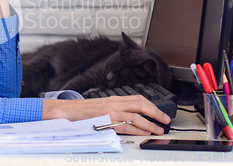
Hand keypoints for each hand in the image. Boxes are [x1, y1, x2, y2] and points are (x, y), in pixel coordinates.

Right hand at [42, 95, 170, 135]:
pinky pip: (125, 126)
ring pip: (136, 116)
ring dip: (150, 123)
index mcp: (114, 99)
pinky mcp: (106, 121)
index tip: (162, 113)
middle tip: (166, 120)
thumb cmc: (83, 111)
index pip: (139, 99)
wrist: (66, 111)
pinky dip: (137, 130)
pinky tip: (144, 133)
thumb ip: (116, 110)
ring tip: (159, 130)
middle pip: (141, 104)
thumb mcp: (102, 107)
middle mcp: (114, 103)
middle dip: (156, 112)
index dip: (153, 106)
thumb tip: (132, 117)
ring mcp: (110, 112)